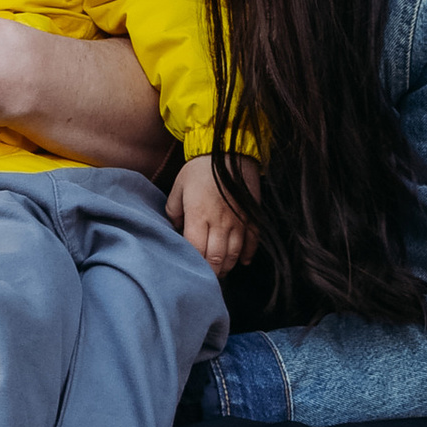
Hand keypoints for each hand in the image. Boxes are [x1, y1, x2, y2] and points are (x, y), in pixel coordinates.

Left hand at [173, 153, 253, 274]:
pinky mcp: (252, 217)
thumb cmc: (200, 169)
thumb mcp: (178, 187)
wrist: (229, 150)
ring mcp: (238, 221)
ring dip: (226, 266)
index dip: (193, 264)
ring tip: (220, 270)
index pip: (195, 251)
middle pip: (216, 258)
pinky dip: (247, 255)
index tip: (189, 269)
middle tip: (205, 277)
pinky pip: (252, 242)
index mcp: (198, 216)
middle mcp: (220, 223)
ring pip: (234, 254)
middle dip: (210, 272)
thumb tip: (175, 229)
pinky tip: (241, 262)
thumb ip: (174, 211)